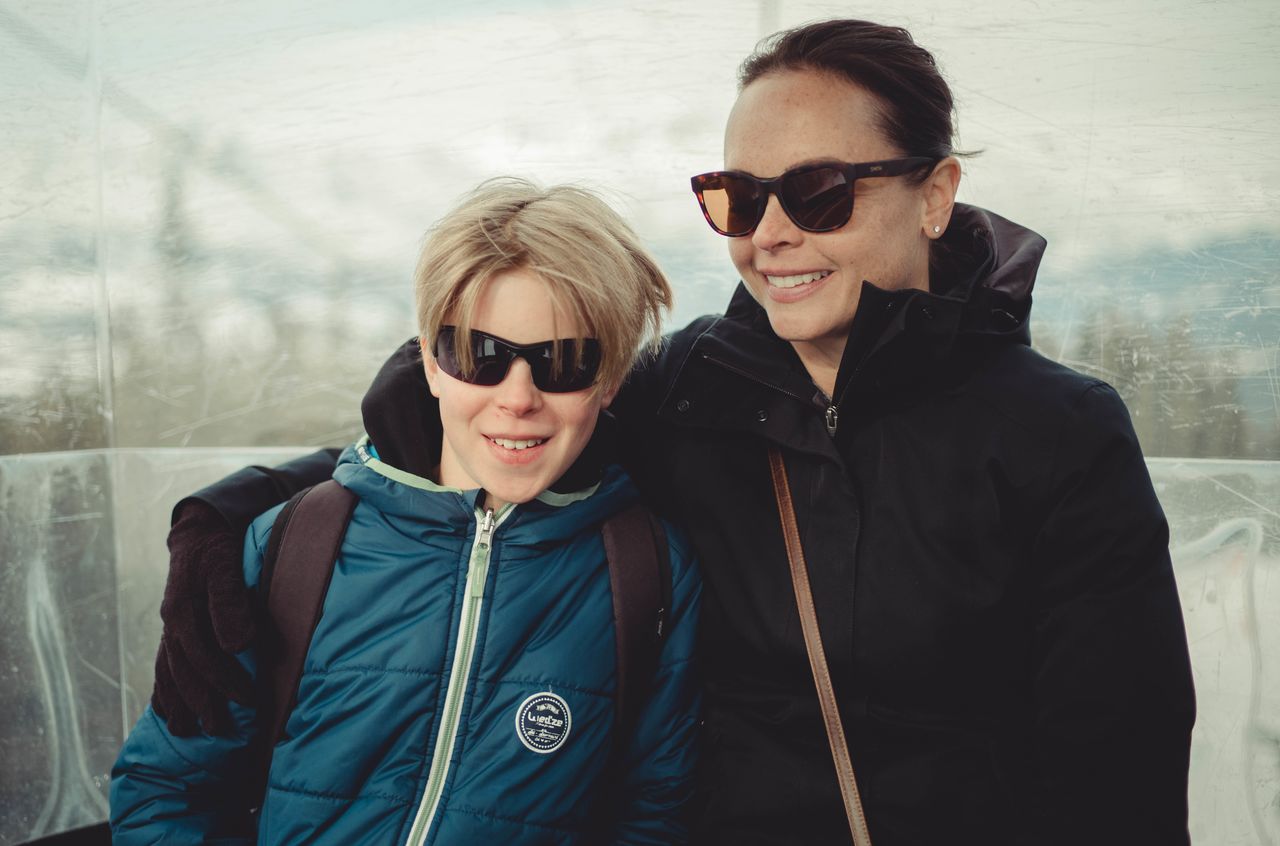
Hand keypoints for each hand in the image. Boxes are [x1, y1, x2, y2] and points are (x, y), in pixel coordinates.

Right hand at [150, 499, 256, 735]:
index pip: (204, 656)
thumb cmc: (220, 547)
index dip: (226, 681)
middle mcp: (172, 623)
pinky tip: (167, 713)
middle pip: (184, 672)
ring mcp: (169, 627)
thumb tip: (237, 644)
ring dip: (180, 704)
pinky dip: (163, 691)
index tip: (249, 700)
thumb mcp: (227, 564)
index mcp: (184, 610)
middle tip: (224, 731)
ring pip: (169, 673)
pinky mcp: (172, 629)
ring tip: (191, 732)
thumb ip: (230, 600)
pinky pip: (161, 666)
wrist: (202, 529)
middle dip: (204, 703)